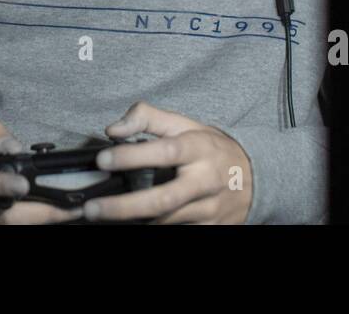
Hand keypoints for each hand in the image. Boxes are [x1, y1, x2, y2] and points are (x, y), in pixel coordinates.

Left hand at [83, 101, 252, 223]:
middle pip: (163, 199)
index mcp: (199, 149)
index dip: (132, 155)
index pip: (165, 151)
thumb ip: (147, 118)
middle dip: (124, 207)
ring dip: (133, 221)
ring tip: (101, 216)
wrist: (257, 177)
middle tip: (91, 209)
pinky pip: (176, 232)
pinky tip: (131, 223)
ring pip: (166, 221)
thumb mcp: (185, 124)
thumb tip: (113, 129)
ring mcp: (209, 209)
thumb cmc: (211, 147)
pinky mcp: (210, 228)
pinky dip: (152, 228)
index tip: (102, 159)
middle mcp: (206, 181)